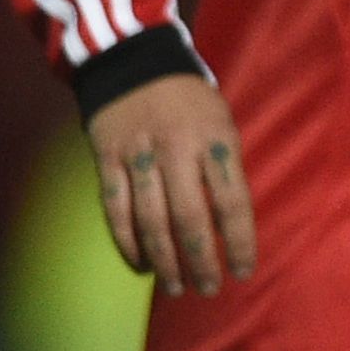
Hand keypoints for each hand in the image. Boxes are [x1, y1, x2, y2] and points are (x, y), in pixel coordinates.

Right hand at [87, 74, 258, 293]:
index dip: (238, 242)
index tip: (243, 271)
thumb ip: (225, 169)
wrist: (134, 61)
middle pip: (189, 218)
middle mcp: (176, 149)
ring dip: (164, 261)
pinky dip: (128, 243)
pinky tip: (141, 264)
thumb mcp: (222, 124)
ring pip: (150, 221)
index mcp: (214, 140)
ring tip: (176, 286)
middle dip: (200, 261)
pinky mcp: (106, 159)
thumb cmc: (190, 102)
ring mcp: (137, 155)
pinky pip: (116, 210)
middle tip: (208, 288)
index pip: (233, 202)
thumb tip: (231, 225)